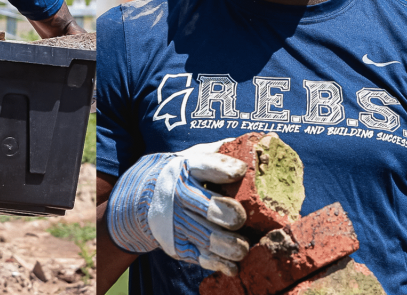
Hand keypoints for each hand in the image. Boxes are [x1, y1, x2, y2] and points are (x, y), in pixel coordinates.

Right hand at [106, 139, 249, 274]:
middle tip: (239, 218)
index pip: (204, 166)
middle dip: (223, 212)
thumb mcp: (193, 155)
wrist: (142, 196)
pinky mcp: (177, 244)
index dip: (222, 168)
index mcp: (187, 168)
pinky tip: (232, 266)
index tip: (240, 171)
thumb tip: (265, 140)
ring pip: (203, 235)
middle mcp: (179, 194)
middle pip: (203, 205)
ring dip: (225, 244)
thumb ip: (223, 150)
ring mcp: (177, 221)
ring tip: (242, 248)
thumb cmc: (181, 173)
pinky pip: (198, 256)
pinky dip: (216, 263)